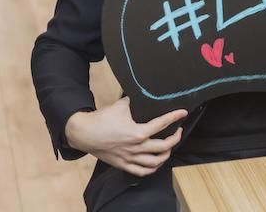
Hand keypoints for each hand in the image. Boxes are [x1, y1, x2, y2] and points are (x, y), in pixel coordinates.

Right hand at [65, 97, 186, 176]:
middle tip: (178, 131)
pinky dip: (152, 168)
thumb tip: (145, 93)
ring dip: (166, 155)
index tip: (183, 113)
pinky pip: (141, 171)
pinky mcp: (122, 164)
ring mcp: (129, 158)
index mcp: (137, 132)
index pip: (162, 124)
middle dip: (175, 138)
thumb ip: (136, 100)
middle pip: (163, 147)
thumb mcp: (121, 105)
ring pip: (154, 162)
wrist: (83, 133)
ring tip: (169, 147)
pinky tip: (156, 162)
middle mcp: (136, 147)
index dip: (174, 117)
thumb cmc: (102, 118)